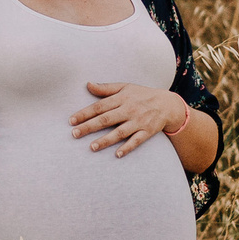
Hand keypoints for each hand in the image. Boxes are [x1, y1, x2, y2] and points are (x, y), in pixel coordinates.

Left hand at [72, 82, 186, 157]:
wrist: (167, 104)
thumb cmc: (142, 95)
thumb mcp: (125, 87)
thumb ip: (106, 88)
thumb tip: (87, 84)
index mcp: (122, 98)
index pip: (99, 106)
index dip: (84, 113)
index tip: (71, 121)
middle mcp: (129, 110)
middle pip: (106, 119)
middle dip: (90, 127)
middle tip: (75, 134)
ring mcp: (138, 122)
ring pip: (120, 132)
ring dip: (106, 140)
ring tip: (92, 147)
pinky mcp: (147, 132)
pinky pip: (136, 141)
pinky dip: (128, 147)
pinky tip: (117, 154)